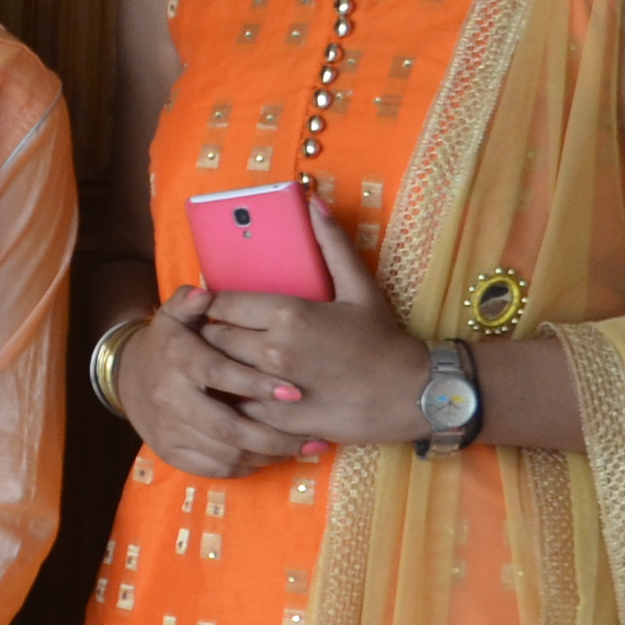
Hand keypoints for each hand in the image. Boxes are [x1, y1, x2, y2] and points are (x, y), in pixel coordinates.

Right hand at [115, 286, 312, 480]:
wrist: (128, 378)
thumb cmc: (168, 343)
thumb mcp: (173, 316)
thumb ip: (191, 302)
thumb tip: (205, 293)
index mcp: (176, 359)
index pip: (218, 374)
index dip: (256, 384)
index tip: (294, 391)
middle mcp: (170, 397)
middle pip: (226, 427)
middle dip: (272, 435)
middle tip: (311, 438)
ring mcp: (169, 429)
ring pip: (225, 453)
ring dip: (268, 455)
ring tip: (303, 449)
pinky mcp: (172, 453)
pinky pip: (215, 469)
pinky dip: (248, 467)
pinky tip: (273, 457)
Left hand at [182, 186, 431, 448]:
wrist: (412, 394)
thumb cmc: (383, 339)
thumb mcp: (359, 286)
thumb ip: (331, 244)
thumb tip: (313, 203)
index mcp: (288, 314)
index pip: (222, 304)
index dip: (215, 305)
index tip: (218, 306)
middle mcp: (274, 351)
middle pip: (214, 338)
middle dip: (213, 334)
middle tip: (221, 333)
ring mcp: (275, 389)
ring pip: (221, 374)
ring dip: (220, 367)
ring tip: (226, 362)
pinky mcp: (279, 421)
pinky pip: (238, 406)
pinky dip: (237, 398)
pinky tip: (246, 392)